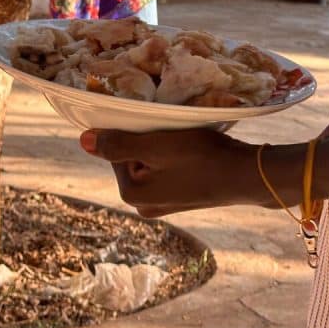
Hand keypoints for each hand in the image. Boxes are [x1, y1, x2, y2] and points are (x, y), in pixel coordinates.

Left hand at [80, 128, 285, 217]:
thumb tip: (82, 141)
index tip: (154, 122)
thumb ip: (117, 144)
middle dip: (146, 139)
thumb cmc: (200, 157)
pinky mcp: (182, 198)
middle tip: (170, 128)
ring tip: (183, 137)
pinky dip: (174, 156)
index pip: (114, 149)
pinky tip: (192, 148)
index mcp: (131, 194)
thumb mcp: (155, 145)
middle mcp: (144, 205)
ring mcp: (163, 205)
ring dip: (161, 145)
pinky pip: (167, 170)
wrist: (246, 175)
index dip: (131, 130)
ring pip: (150, 161)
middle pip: (130, 156)